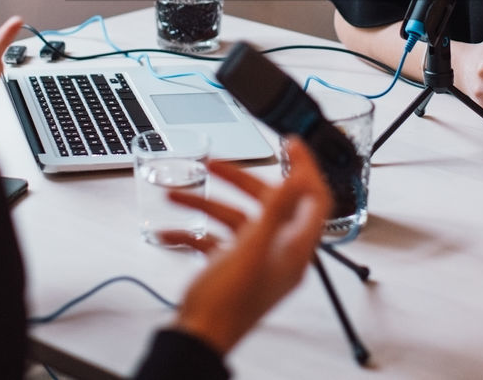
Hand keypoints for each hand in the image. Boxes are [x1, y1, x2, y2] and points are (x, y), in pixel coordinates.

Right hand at [157, 137, 331, 355]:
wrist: (197, 339)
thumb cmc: (226, 303)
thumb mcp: (252, 247)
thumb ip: (277, 210)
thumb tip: (299, 177)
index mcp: (293, 248)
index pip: (313, 198)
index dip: (305, 167)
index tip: (290, 143)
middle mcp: (278, 252)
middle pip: (268, 202)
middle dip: (238, 180)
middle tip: (216, 163)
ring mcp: (254, 261)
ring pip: (235, 218)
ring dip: (205, 204)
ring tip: (177, 193)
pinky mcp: (230, 268)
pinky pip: (215, 239)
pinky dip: (194, 231)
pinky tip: (169, 230)